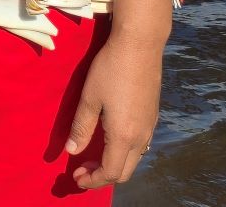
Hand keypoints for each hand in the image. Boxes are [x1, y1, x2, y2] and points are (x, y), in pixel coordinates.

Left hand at [63, 30, 163, 190]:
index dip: (92, 180)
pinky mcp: (153, 115)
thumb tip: (72, 152)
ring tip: (93, 156)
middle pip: (125, 172)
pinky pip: (140, 145)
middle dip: (102, 177)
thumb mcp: (89, 98)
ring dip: (114, 164)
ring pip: (134, 159)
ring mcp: (150, 126)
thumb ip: (81, 128)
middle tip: (81, 170)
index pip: (110, 172)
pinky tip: (110, 139)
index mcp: (123, 135)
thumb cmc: (111, 69)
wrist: (140, 44)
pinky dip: (124, 152)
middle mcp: (142, 136)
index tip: (75, 177)